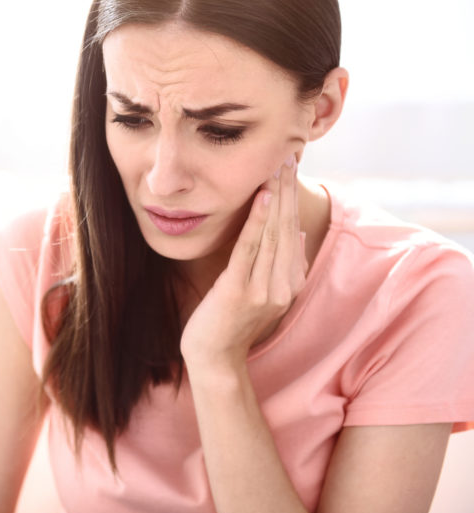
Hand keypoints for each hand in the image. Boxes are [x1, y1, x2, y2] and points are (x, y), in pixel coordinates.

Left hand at [180, 154, 308, 368]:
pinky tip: (262, 198)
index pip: (295, 230)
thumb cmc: (231, 321)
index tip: (291, 167)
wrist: (214, 357)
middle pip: (289, 227)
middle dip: (289, 189)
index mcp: (291, 283)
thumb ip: (281, 264)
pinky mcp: (241, 290)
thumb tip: (298, 231)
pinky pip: (251, 249)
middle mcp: (284, 285)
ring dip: (277, 197)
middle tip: (289, 155)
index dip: (294, 198)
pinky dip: (257, 222)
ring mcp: (265, 289)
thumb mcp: (262, 291)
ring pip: (274, 233)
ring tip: (278, 167)